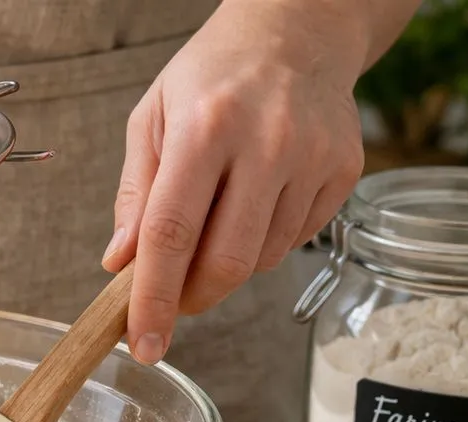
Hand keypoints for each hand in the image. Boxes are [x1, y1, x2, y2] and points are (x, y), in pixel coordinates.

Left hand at [100, 0, 370, 364]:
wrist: (297, 31)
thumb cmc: (212, 76)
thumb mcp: (151, 118)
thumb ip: (135, 194)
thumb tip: (121, 264)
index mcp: (205, 127)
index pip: (171, 233)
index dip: (153, 298)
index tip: (143, 343)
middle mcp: (265, 143)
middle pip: (226, 261)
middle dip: (192, 299)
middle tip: (173, 301)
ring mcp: (313, 157)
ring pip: (262, 259)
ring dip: (227, 265)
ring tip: (217, 218)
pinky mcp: (346, 170)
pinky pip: (295, 241)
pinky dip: (264, 243)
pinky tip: (255, 202)